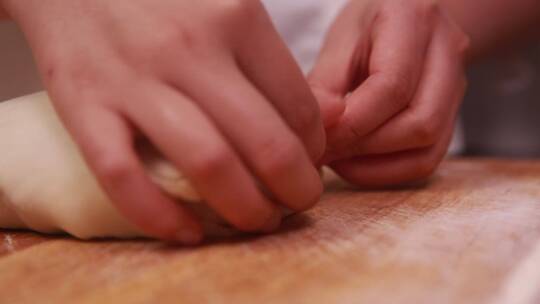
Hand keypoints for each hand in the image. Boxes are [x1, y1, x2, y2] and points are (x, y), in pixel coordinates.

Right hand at [4, 0, 324, 242]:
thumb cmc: (163, 0)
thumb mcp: (228, 8)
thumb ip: (275, 62)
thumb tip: (331, 117)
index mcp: (236, 18)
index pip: (299, 107)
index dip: (315, 149)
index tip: (309, 163)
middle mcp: (190, 48)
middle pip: (265, 144)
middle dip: (296, 190)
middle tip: (299, 203)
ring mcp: (134, 79)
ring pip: (208, 165)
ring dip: (246, 209)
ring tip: (258, 221)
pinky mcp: (82, 105)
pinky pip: (124, 178)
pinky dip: (160, 217)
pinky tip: (187, 233)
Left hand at [309, 0, 468, 186]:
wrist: (402, 21)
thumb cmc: (363, 30)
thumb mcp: (337, 43)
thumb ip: (324, 85)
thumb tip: (319, 131)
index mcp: (413, 19)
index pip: (392, 86)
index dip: (352, 123)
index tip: (318, 139)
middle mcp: (448, 50)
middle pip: (419, 122)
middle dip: (364, 148)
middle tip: (323, 153)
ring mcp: (457, 86)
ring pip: (427, 149)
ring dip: (374, 166)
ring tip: (335, 159)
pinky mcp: (452, 116)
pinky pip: (426, 160)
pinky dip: (386, 172)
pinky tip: (354, 164)